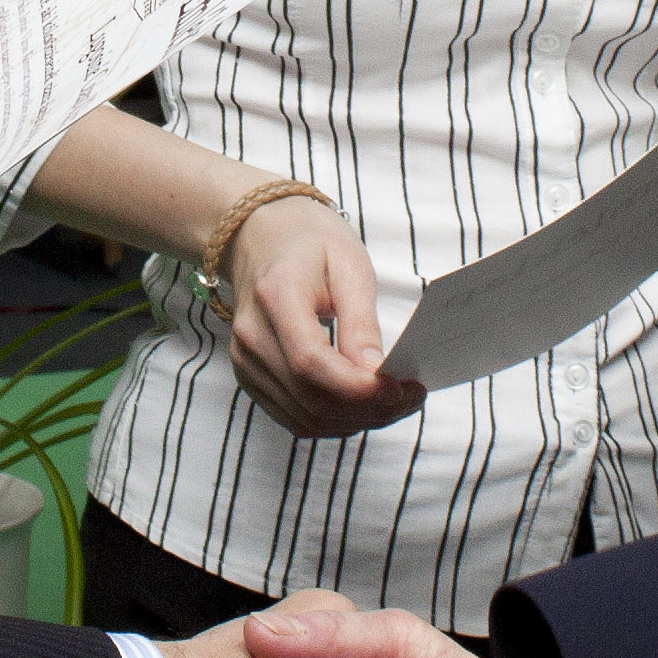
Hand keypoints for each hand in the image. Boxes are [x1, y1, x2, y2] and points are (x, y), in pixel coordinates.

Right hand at [213, 192, 423, 438]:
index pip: (311, 363)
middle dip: (368, 410)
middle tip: (411, 396)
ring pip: (306, 419)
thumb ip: (361, 322)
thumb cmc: (309, 244)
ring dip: (357, 421)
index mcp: (275, 297)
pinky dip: (335, 422)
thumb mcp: (349, 266)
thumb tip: (376, 372)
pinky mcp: (251, 378)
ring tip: (395, 402)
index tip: (401, 388)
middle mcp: (252, 336)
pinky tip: (363, 406)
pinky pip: (295, 419)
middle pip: (310, 399)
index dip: (357, 388)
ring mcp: (246, 362)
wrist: (261, 236)